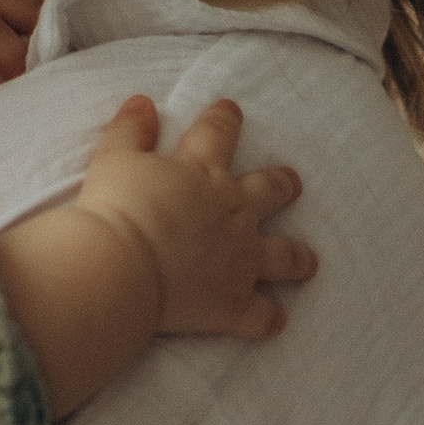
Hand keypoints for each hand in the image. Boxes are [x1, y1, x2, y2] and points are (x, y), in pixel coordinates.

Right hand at [72, 97, 312, 340]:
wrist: (122, 268)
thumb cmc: (116, 210)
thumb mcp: (114, 159)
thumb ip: (130, 130)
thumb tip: (141, 102)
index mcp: (204, 173)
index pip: (219, 133)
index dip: (225, 118)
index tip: (231, 110)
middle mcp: (233, 212)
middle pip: (270, 191)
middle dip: (283, 185)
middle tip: (291, 182)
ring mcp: (240, 259)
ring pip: (283, 255)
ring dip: (298, 257)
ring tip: (309, 261)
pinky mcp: (233, 303)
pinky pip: (261, 315)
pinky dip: (269, 320)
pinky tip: (276, 322)